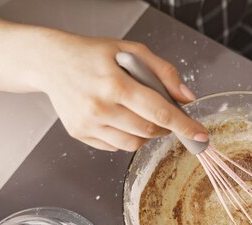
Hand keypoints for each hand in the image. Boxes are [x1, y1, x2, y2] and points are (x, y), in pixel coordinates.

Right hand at [36, 32, 206, 150]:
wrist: (51, 62)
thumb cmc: (93, 54)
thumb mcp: (131, 50)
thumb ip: (163, 72)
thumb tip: (187, 98)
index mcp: (115, 83)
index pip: (159, 111)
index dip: (184, 126)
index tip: (201, 136)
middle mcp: (100, 107)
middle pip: (149, 130)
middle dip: (164, 126)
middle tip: (161, 112)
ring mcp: (88, 123)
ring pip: (134, 143)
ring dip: (145, 133)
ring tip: (135, 111)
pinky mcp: (79, 134)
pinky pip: (115, 146)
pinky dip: (125, 136)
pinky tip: (116, 116)